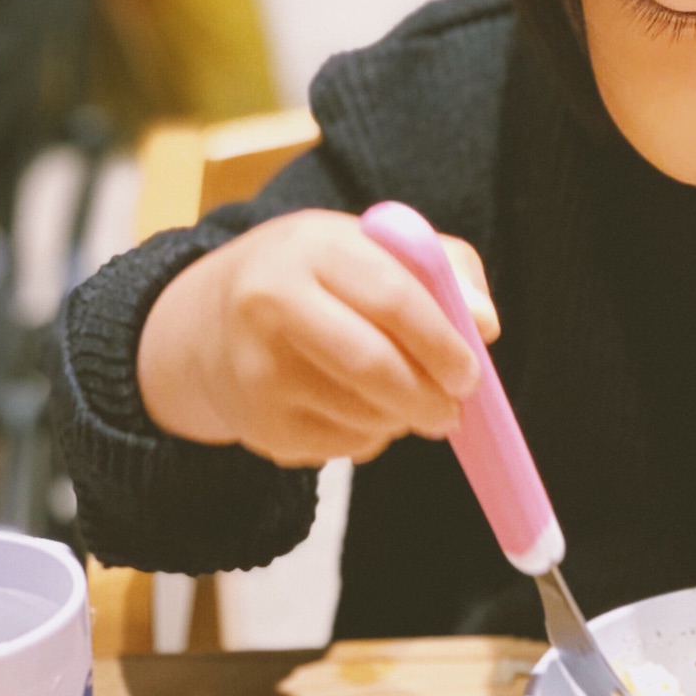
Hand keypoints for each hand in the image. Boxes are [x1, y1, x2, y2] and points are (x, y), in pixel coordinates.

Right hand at [137, 209, 499, 466]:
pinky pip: (343, 447)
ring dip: (402, 418)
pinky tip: (359, 410)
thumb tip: (485, 325)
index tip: (471, 373)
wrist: (210, 323)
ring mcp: (258, 369)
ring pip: (364, 415)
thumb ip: (444, 270)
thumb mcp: (374, 248)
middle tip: (455, 411)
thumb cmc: (321, 278)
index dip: (442, 342)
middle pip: (373, 367)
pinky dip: (371, 437)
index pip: (392, 298)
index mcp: (313, 249)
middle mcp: (271, 304)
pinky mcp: (259, 424)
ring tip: (405, 399)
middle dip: (429, 398)